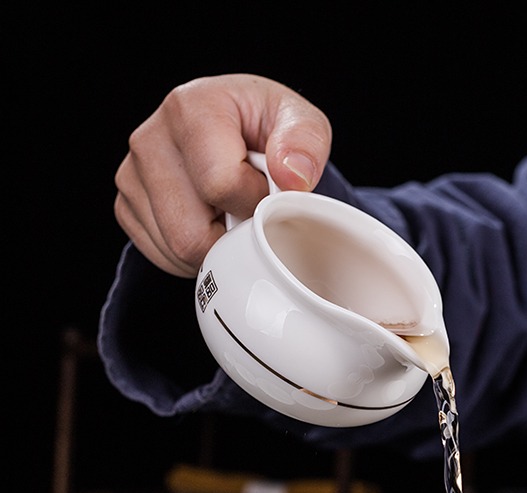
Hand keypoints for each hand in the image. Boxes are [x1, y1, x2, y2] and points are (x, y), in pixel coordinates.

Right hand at [114, 74, 332, 276]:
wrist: (236, 132)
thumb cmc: (267, 130)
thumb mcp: (303, 124)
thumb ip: (306, 143)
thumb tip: (292, 177)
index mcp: (192, 107)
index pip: (220, 184)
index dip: (254, 203)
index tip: (266, 191)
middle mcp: (150, 138)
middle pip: (191, 231)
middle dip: (233, 235)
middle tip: (248, 208)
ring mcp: (131, 174)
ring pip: (177, 249)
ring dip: (216, 248)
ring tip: (231, 214)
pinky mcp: (126, 206)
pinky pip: (163, 257)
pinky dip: (195, 255)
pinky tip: (211, 225)